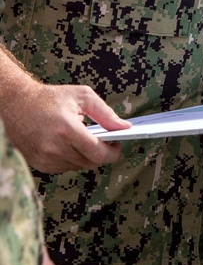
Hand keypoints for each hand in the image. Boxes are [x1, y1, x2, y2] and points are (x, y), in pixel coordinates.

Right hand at [4, 80, 128, 172]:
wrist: (16, 105)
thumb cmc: (50, 98)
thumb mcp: (82, 96)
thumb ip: (106, 113)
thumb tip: (125, 127)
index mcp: (67, 130)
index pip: (98, 153)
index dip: (113, 152)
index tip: (118, 144)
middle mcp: (54, 148)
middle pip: (90, 163)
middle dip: (101, 153)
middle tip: (104, 140)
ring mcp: (45, 159)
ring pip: (78, 166)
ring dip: (85, 156)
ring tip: (83, 138)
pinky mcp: (38, 164)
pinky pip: (64, 168)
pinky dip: (71, 158)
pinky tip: (68, 144)